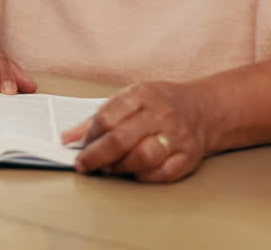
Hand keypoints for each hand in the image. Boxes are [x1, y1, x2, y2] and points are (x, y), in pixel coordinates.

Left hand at [61, 81, 210, 182]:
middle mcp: (161, 114)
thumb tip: (66, 139)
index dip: (89, 136)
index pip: (107, 117)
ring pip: (143, 157)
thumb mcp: (129, 99)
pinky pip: (162, 174)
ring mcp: (177, 136)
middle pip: (122, 139)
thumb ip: (97, 118)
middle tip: (85, 165)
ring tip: (110, 168)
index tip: (80, 147)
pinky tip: (134, 172)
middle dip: (97, 156)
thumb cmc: (160, 104)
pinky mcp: (189, 156)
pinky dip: (143, 177)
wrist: (204, 109)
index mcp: (142, 95)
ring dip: (120, 167)